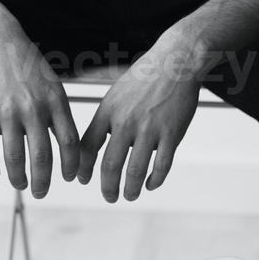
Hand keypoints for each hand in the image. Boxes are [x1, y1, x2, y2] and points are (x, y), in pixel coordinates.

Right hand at [0, 19, 79, 197]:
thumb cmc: (28, 65)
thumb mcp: (52, 84)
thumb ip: (58, 113)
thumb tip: (66, 148)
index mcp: (55, 101)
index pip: (69, 142)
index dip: (70, 165)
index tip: (68, 177)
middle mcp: (33, 108)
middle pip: (42, 156)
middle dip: (43, 181)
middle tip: (42, 192)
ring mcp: (7, 111)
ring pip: (14, 157)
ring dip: (18, 178)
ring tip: (20, 185)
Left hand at [77, 39, 201, 201]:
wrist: (175, 62)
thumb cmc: (144, 78)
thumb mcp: (116, 93)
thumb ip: (106, 118)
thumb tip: (93, 144)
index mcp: (108, 111)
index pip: (87, 146)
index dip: (83, 168)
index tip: (83, 179)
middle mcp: (126, 122)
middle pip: (110, 166)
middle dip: (107, 188)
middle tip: (109, 197)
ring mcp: (149, 129)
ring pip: (135, 172)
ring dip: (131, 190)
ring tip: (129, 195)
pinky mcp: (171, 134)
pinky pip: (161, 166)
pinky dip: (155, 180)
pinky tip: (151, 184)